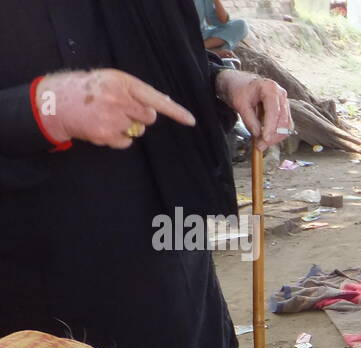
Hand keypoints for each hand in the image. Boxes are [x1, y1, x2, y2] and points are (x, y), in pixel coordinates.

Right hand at [37, 69, 195, 148]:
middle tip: (121, 109)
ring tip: (107, 116)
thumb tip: (165, 103)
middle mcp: (118, 99)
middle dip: (140, 116)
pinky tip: (103, 127)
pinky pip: (127, 142)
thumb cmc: (88, 89)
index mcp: (122, 82)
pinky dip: (118, 138)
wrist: (56, 102)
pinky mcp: (105, 134)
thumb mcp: (112, 80)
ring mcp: (112, 118)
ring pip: (138, 130)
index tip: (191, 121)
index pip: (155, 98)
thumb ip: (136, 91)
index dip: (175, 111)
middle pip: (149, 117)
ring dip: (127, 126)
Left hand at [215, 69, 291, 150]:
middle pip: (283, 120)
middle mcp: (281, 95)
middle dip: (273, 135)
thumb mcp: (239, 104)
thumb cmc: (239, 90)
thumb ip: (249, 119)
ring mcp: (284, 103)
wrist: (239, 84)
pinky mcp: (284, 111)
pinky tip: (266, 138)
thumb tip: (258, 134)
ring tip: (261, 144)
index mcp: (270, 88)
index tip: (264, 139)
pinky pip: (285, 126)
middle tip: (260, 146)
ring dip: (276, 137)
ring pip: (287, 125)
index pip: (274, 111)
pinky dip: (277, 134)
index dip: (270, 127)